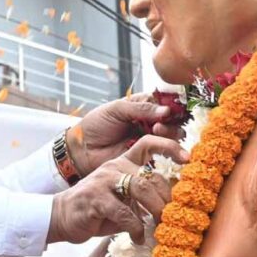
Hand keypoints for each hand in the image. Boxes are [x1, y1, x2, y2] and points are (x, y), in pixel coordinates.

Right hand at [48, 135, 188, 244]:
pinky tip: (137, 238)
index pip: (147, 144)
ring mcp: (104, 182)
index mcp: (123, 163)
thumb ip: (143, 197)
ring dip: (156, 210)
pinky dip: (136, 229)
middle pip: (151, 177)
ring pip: (141, 189)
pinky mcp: (96, 200)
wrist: (61, 216)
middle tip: (173, 218)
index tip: (188, 158)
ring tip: (160, 226)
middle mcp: (115, 168)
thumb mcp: (122, 199)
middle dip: (167, 200)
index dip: (169, 147)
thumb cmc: (97, 210)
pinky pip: (124, 213)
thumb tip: (174, 207)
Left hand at [67, 93, 184, 176]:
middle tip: (159, 123)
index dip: (172, 104)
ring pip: (172, 135)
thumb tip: (166, 110)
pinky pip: (165, 153)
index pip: (165, 101)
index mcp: (143, 105)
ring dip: (170, 132)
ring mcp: (150, 139)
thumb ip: (141, 108)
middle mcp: (150, 121)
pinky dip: (169, 150)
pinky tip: (164, 147)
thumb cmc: (96, 125)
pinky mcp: (148, 155)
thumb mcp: (116, 109)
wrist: (83, 149)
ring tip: (157, 131)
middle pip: (173, 119)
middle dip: (171, 120)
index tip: (172, 107)